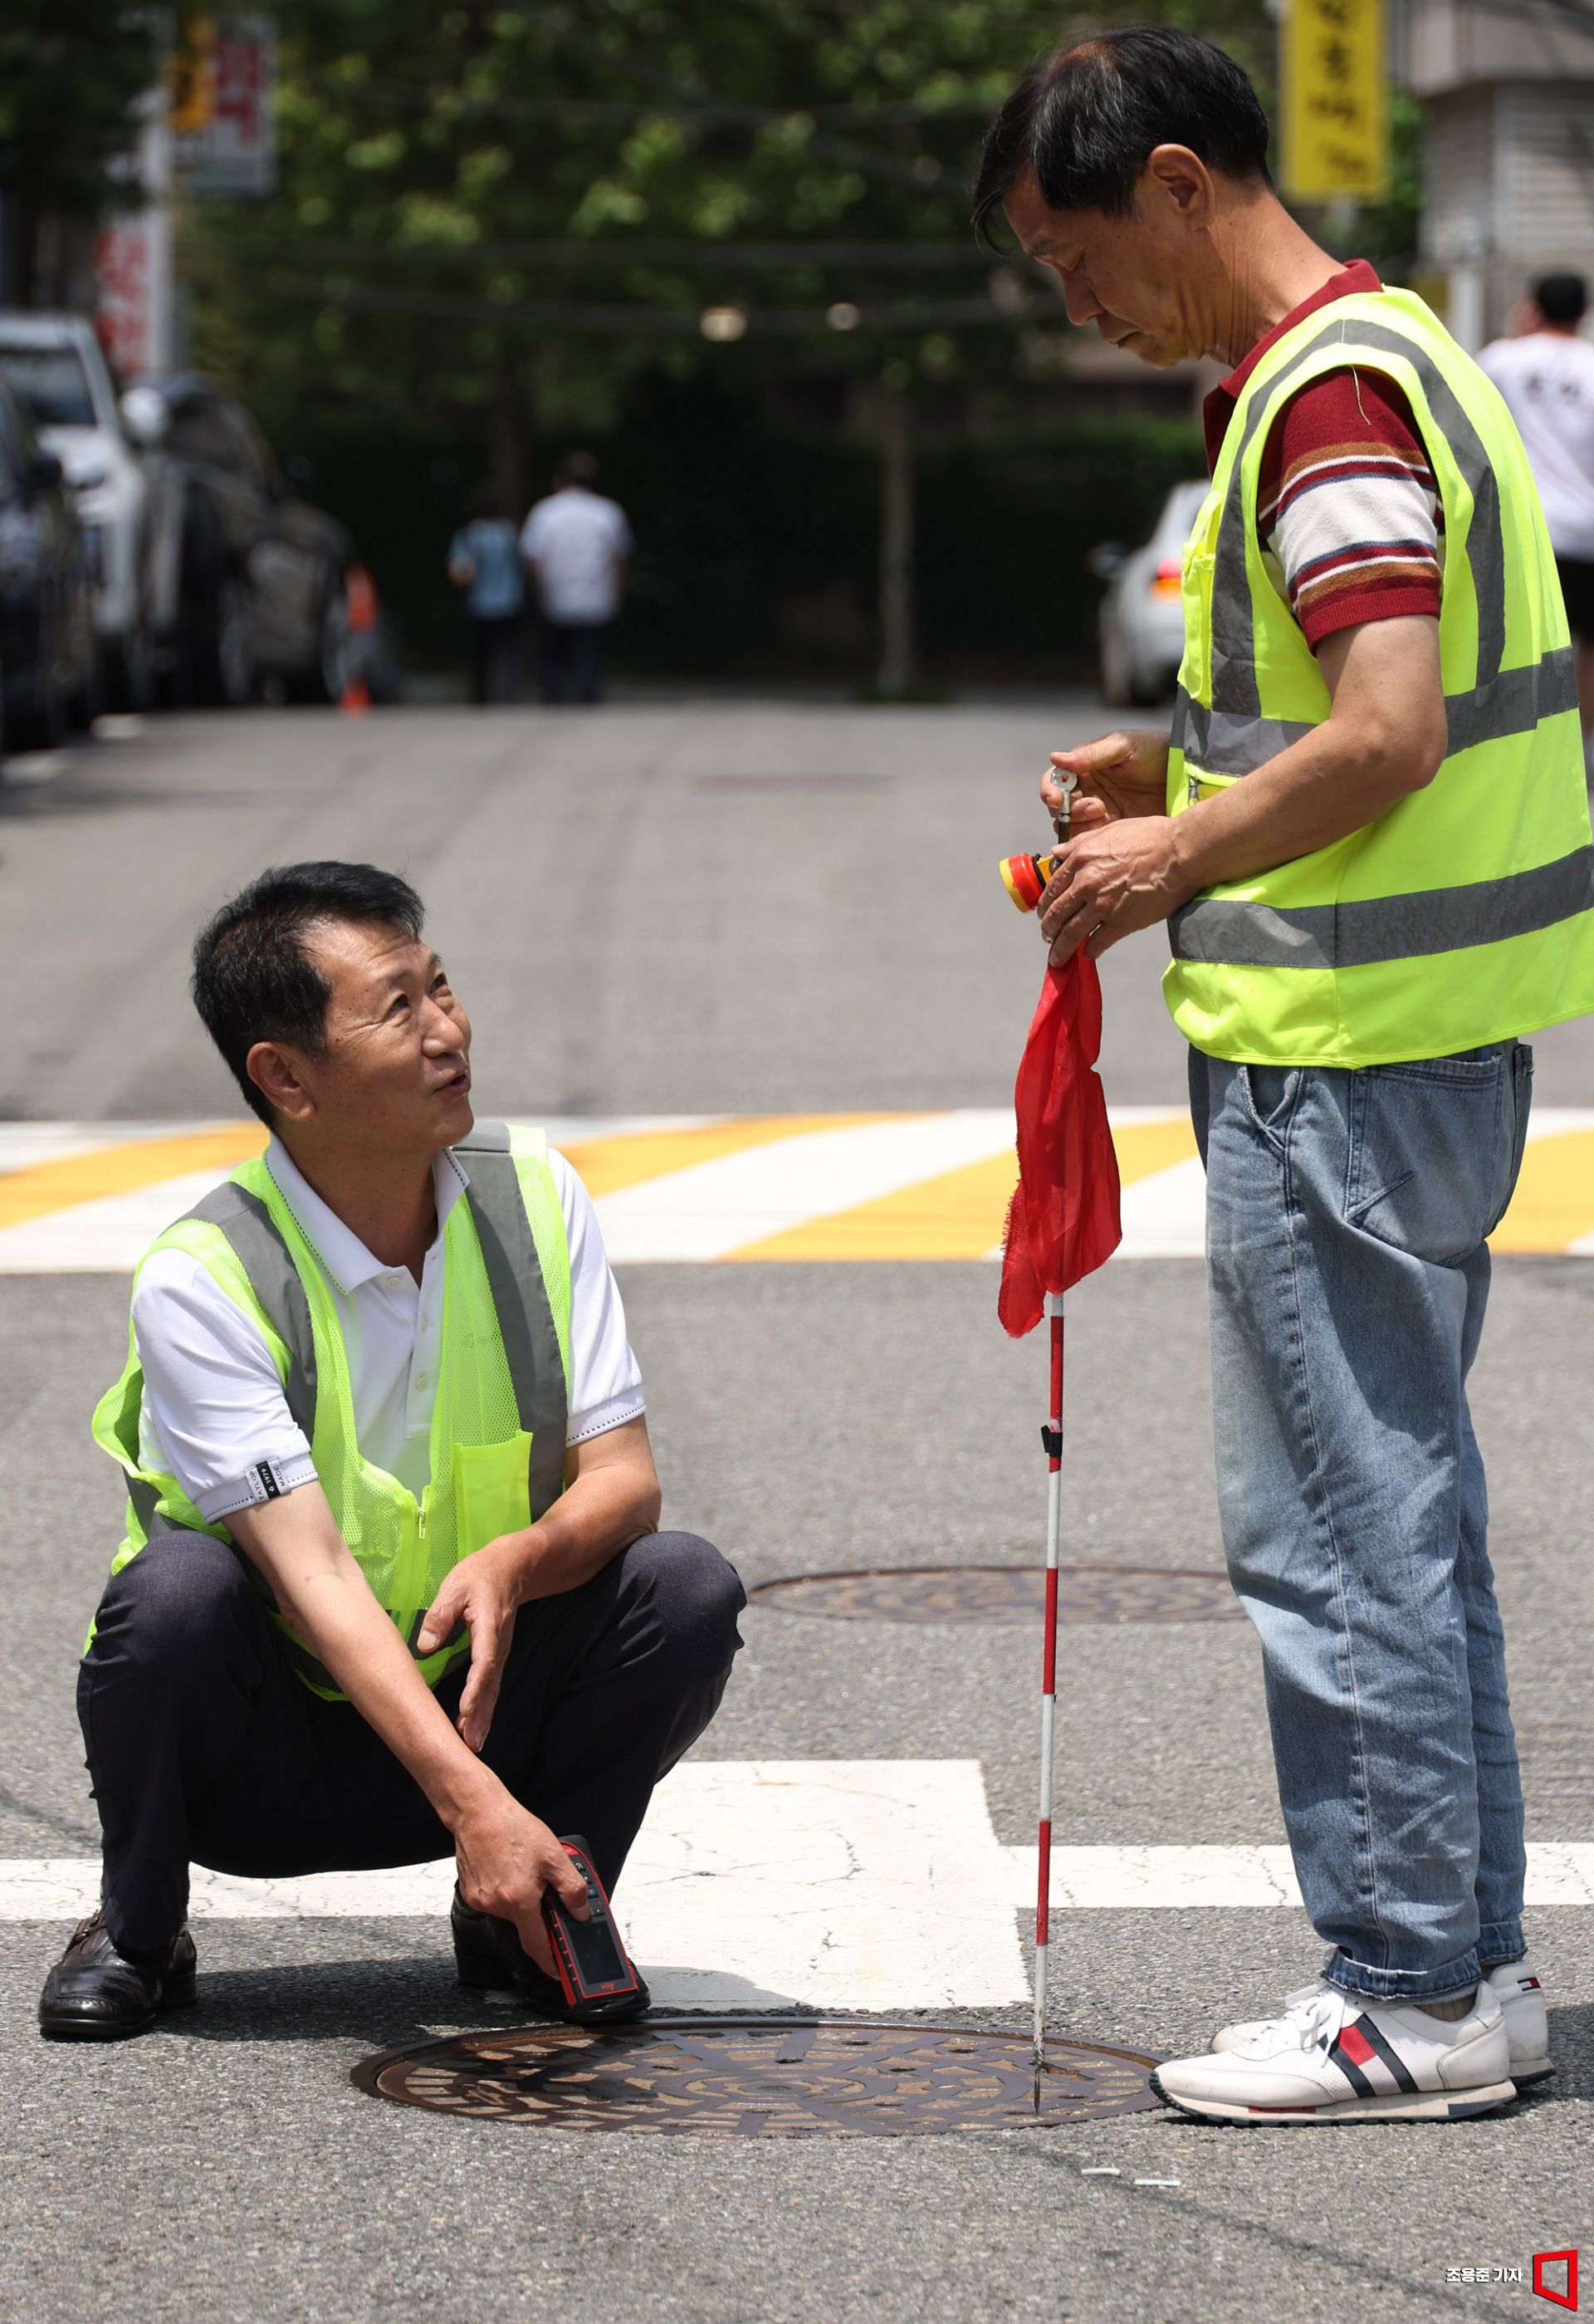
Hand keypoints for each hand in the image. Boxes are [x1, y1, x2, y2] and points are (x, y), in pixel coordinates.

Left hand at [416, 1533, 531, 1753]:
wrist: (513, 1569)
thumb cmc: (480, 1575)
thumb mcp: (456, 1586)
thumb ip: (440, 1614)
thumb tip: (425, 1645)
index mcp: (489, 1626)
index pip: (484, 1661)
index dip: (475, 1686)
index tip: (465, 1708)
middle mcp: (498, 1645)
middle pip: (490, 1684)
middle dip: (480, 1714)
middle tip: (470, 1743)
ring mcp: (500, 1653)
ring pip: (492, 1690)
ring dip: (483, 1718)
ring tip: (472, 1744)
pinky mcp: (496, 1657)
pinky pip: (491, 1686)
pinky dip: (483, 1709)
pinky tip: (474, 1727)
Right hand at [452, 1793, 588, 1976]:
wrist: (478, 1811)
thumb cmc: (513, 1828)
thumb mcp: (554, 1856)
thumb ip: (571, 1889)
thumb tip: (579, 1912)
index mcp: (519, 1901)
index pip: (537, 1944)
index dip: (549, 1961)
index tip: (558, 1970)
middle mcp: (496, 1905)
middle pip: (525, 1923)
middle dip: (537, 1910)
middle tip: (543, 1885)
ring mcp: (480, 1900)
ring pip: (510, 1910)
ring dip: (521, 1898)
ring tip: (523, 1867)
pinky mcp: (471, 1892)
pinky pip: (495, 1900)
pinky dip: (505, 1890)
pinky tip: (508, 1867)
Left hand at [1038, 818, 1192, 964]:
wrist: (1181, 852)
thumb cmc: (1152, 837)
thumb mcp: (1110, 829)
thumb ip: (1079, 843)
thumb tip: (1057, 852)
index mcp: (1081, 859)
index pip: (1052, 889)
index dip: (1045, 905)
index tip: (1045, 914)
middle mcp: (1086, 883)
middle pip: (1055, 915)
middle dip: (1048, 931)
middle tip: (1047, 939)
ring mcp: (1102, 905)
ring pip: (1070, 934)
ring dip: (1060, 949)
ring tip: (1057, 959)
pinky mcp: (1121, 923)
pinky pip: (1098, 943)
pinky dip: (1090, 951)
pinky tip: (1089, 954)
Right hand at [1042, 729, 1169, 831]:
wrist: (1186, 774)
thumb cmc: (1156, 751)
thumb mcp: (1124, 746)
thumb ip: (1091, 754)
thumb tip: (1055, 757)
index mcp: (1084, 767)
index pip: (1054, 781)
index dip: (1049, 791)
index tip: (1056, 798)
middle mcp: (1086, 790)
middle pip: (1059, 808)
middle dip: (1069, 809)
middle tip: (1094, 805)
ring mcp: (1098, 812)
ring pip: (1071, 826)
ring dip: (1079, 824)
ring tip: (1103, 813)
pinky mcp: (1112, 829)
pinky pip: (1090, 839)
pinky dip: (1092, 837)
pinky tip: (1108, 827)